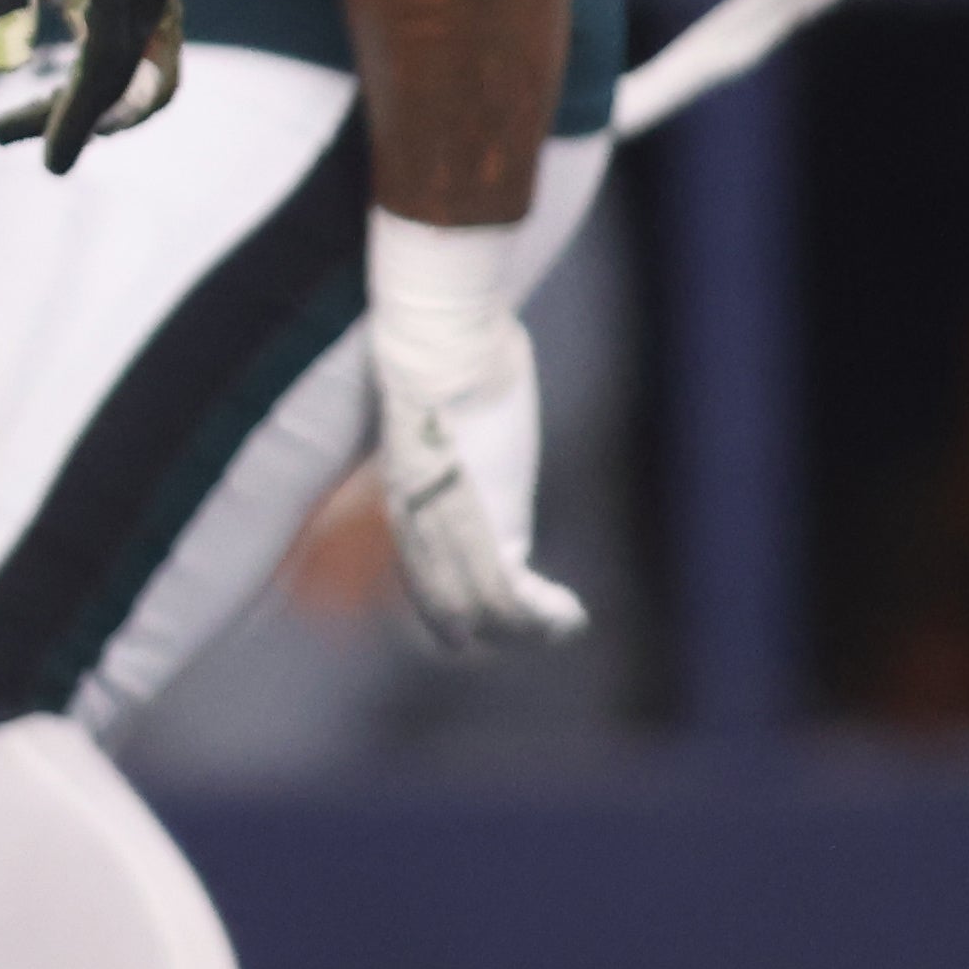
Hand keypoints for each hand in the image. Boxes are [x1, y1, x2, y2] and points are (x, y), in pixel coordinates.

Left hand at [0, 0, 181, 170]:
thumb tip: (0, 64)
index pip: (110, 60)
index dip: (80, 114)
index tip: (50, 158)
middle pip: (134, 80)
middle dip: (79, 119)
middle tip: (7, 135)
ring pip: (139, 79)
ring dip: (86, 109)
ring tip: (6, 124)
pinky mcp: (148, 3)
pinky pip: (133, 62)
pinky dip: (95, 89)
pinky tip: (38, 103)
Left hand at [365, 210, 587, 650]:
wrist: (438, 341)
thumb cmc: (439, 350)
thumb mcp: (436, 401)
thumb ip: (446, 425)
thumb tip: (469, 392)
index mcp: (399, 490)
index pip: (415, 568)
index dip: (443, 600)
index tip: (468, 618)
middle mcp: (414, 520)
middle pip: (442, 604)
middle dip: (483, 627)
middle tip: (530, 628)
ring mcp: (447, 528)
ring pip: (483, 609)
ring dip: (526, 626)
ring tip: (558, 624)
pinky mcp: (483, 527)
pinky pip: (511, 598)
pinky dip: (545, 617)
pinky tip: (570, 615)